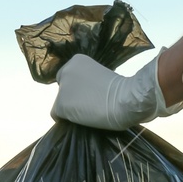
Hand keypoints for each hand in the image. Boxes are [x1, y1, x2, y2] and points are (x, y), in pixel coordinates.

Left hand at [50, 51, 182, 130]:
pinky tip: (80, 121)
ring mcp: (62, 87)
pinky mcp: (61, 104)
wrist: (126, 99)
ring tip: (88, 114)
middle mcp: (66, 70)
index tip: (89, 95)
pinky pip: (56, 115)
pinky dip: (65, 120)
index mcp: (77, 60)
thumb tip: (84, 94)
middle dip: (72, 97)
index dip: (78, 88)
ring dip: (71, 109)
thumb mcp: (103, 76)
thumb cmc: (123, 89)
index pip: (69, 77)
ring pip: (60, 103)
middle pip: (62, 89)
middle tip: (88, 105)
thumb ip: (89, 81)